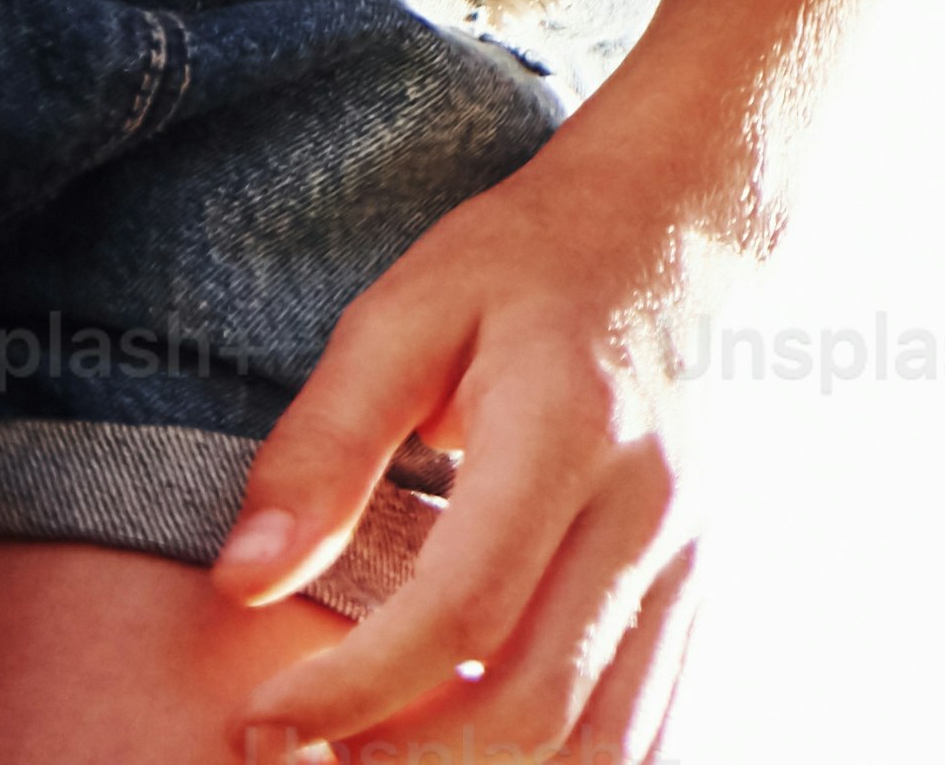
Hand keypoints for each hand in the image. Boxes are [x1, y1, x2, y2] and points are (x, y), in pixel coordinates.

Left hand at [212, 112, 716, 761]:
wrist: (681, 232)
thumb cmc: (523, 267)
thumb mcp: (402, 315)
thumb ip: (322, 446)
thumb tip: (245, 586)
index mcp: (570, 426)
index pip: (461, 612)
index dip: (350, 691)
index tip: (258, 723)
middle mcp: (649, 507)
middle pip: (534, 703)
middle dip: (402, 758)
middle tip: (301, 752)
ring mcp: (690, 556)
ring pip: (601, 741)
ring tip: (377, 753)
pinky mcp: (699, 588)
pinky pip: (641, 726)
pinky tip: (467, 747)